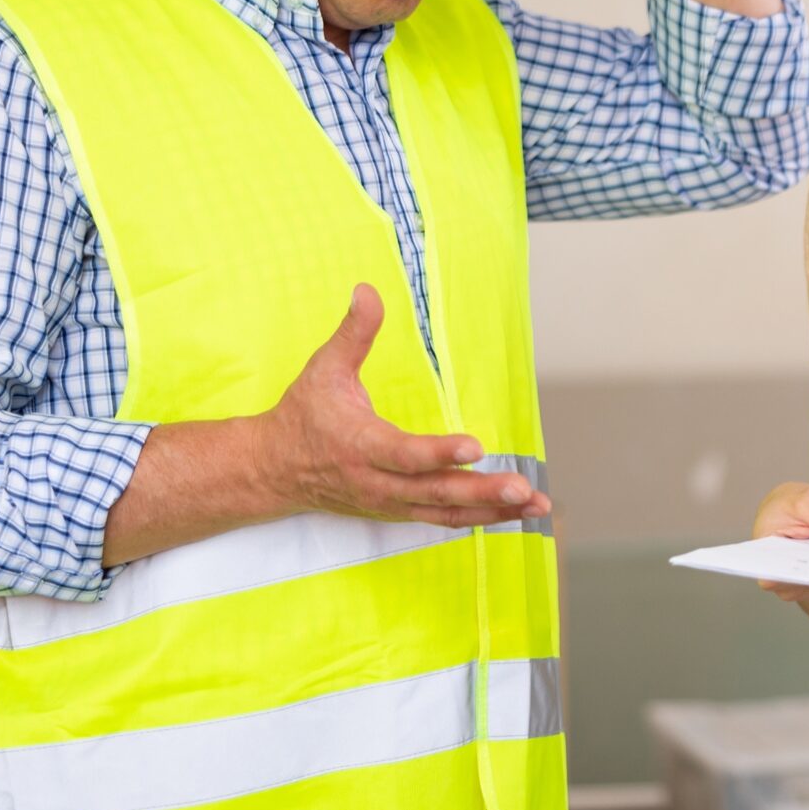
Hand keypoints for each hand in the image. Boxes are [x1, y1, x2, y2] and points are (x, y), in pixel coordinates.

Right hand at [262, 284, 550, 528]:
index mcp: (360, 445)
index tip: (476, 445)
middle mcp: (378, 482)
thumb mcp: (323, 370)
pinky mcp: (397, 511)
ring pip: (445, 511)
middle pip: (435, 492)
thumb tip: (367, 291)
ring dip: (492, 510)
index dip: (440, 452)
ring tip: (536, 505)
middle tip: (524, 488)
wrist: (272, 470)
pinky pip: (442, 518)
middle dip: (483, 491)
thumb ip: (353, 334)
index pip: (405, 454)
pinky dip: (480, 517)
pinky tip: (513, 512)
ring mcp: (389, 502)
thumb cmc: (302, 417)